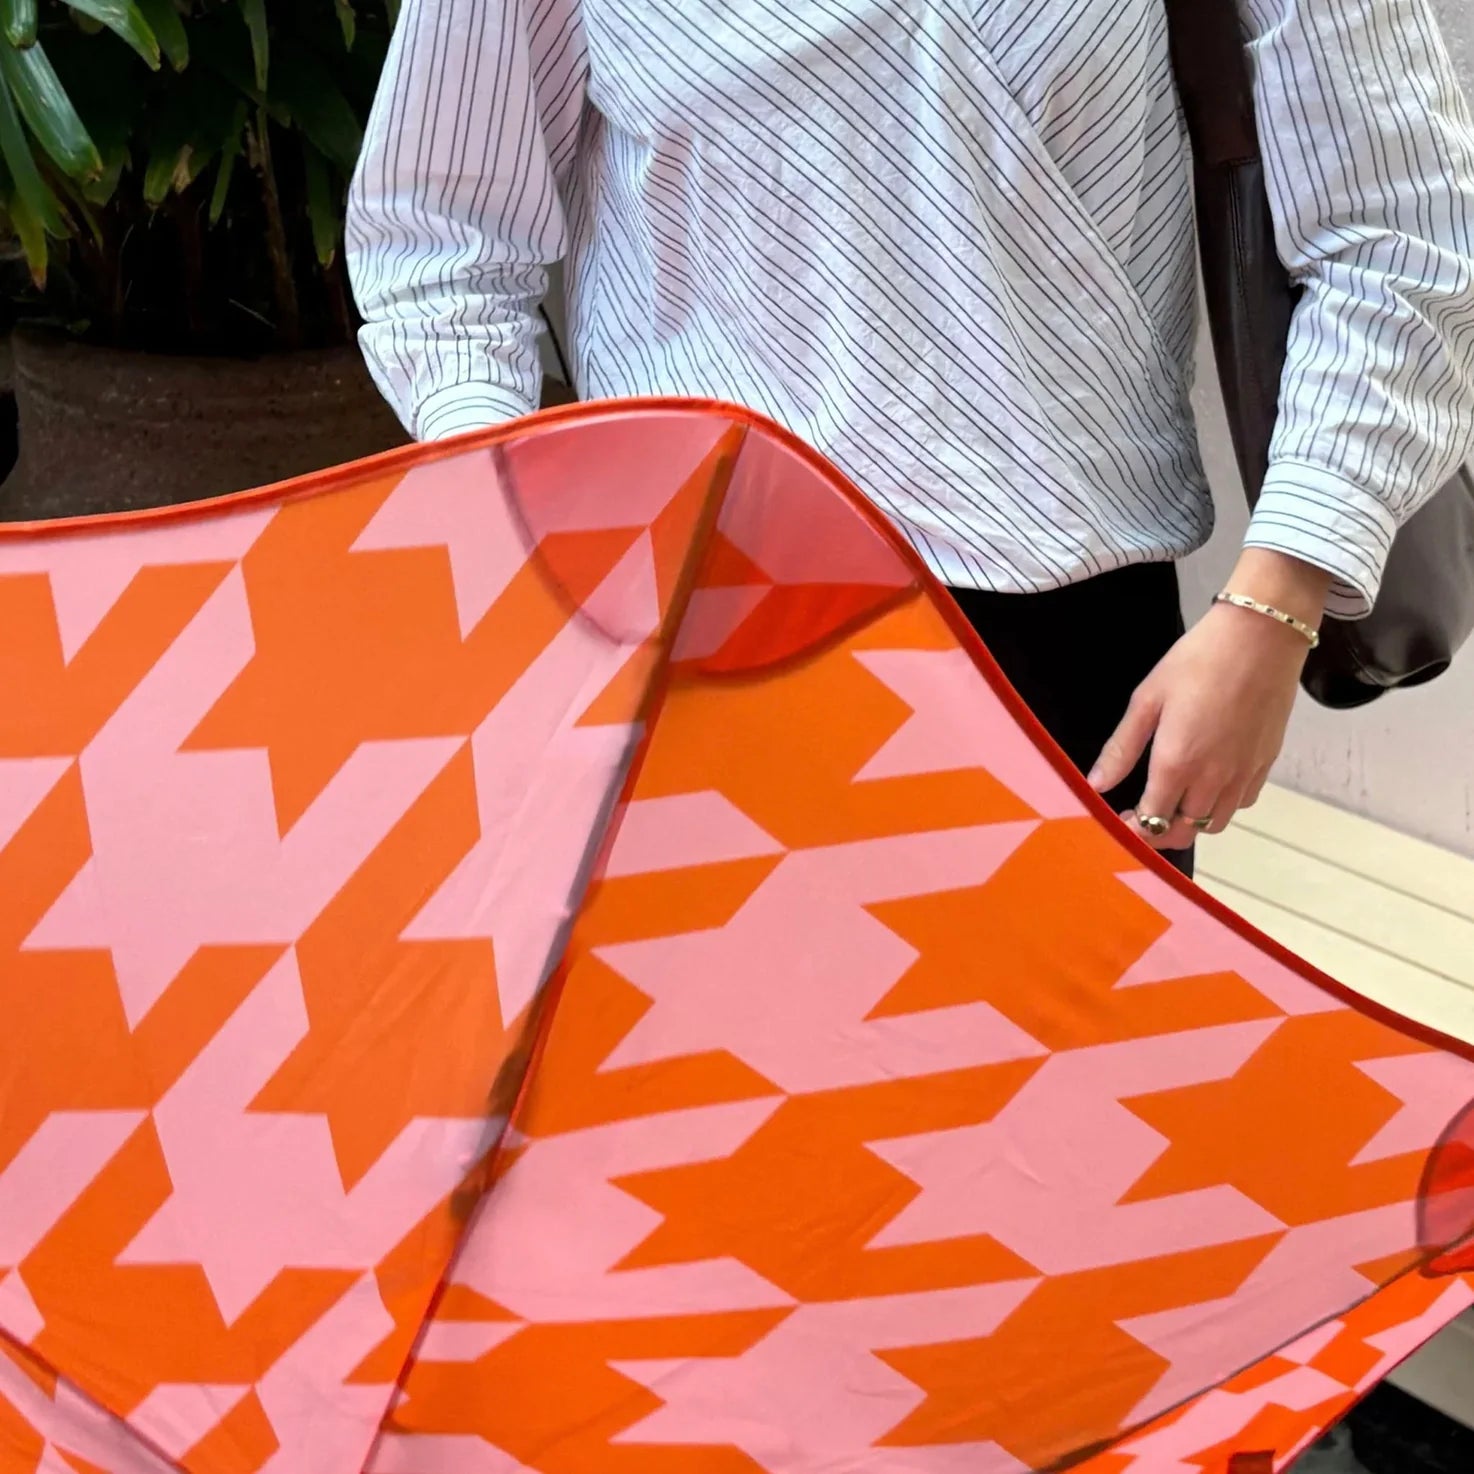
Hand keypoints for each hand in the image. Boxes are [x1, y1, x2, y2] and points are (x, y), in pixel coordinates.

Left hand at [1088, 552, 1332, 850]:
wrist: (1261, 638)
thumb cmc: (1196, 662)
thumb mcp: (1147, 699)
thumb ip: (1122, 748)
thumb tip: (1095, 785)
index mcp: (1177, 764)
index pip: (1152, 821)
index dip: (1133, 829)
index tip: (1120, 818)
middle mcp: (1213, 779)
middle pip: (1185, 832)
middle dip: (1159, 832)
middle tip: (1142, 815)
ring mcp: (1243, 774)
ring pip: (1216, 823)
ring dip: (1191, 823)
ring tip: (1174, 802)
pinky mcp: (1266, 763)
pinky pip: (1243, 803)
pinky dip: (1223, 806)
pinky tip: (1209, 784)